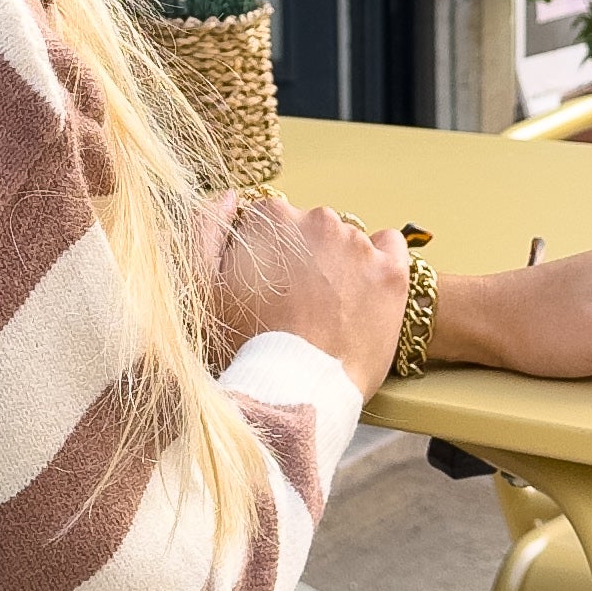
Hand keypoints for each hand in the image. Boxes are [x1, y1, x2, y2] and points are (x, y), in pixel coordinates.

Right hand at [204, 192, 412, 400]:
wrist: (295, 393)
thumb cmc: (242, 344)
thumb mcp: (201, 285)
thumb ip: (206, 227)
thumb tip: (231, 197)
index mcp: (271, 216)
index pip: (268, 218)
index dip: (266, 252)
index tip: (266, 284)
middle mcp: (318, 220)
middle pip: (310, 228)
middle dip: (304, 257)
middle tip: (295, 304)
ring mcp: (358, 244)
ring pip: (347, 241)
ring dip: (339, 264)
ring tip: (328, 310)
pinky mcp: (391, 272)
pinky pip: (390, 246)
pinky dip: (380, 263)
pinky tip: (364, 293)